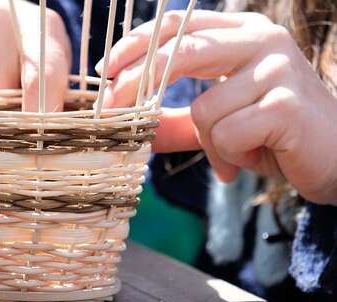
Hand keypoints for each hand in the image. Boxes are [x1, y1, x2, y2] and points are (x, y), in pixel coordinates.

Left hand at [97, 10, 336, 204]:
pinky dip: (230, 156)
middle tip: (112, 111)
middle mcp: (260, 40)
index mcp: (240, 34)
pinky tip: (253, 158)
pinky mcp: (285, 103)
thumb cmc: (270, 135)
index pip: (176, 26)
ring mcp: (276, 68)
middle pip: (180, 51)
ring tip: (235, 152)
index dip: (134, 46)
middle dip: (137, 84)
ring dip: (210, 143)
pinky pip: (227, 134)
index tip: (105, 72)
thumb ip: (179, 121)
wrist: (331, 157)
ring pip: (204, 109)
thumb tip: (137, 128)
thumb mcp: (218, 123)